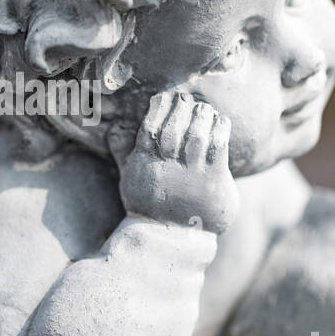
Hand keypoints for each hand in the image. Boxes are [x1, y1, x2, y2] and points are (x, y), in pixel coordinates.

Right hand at [108, 92, 238, 233]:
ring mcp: (191, 176)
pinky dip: (220, 130)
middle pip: (174, 129)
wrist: (172, 238)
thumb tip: (114, 128)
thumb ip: (124, 152)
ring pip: (197, 136)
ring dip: (202, 116)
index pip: (150, 127)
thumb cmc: (149, 205)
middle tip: (187, 98)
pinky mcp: (213, 182)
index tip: (166, 97)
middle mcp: (167, 169)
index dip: (159, 107)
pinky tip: (220, 122)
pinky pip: (218, 149)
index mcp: (145, 165)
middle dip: (181, 108)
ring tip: (204, 108)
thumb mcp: (130, 179)